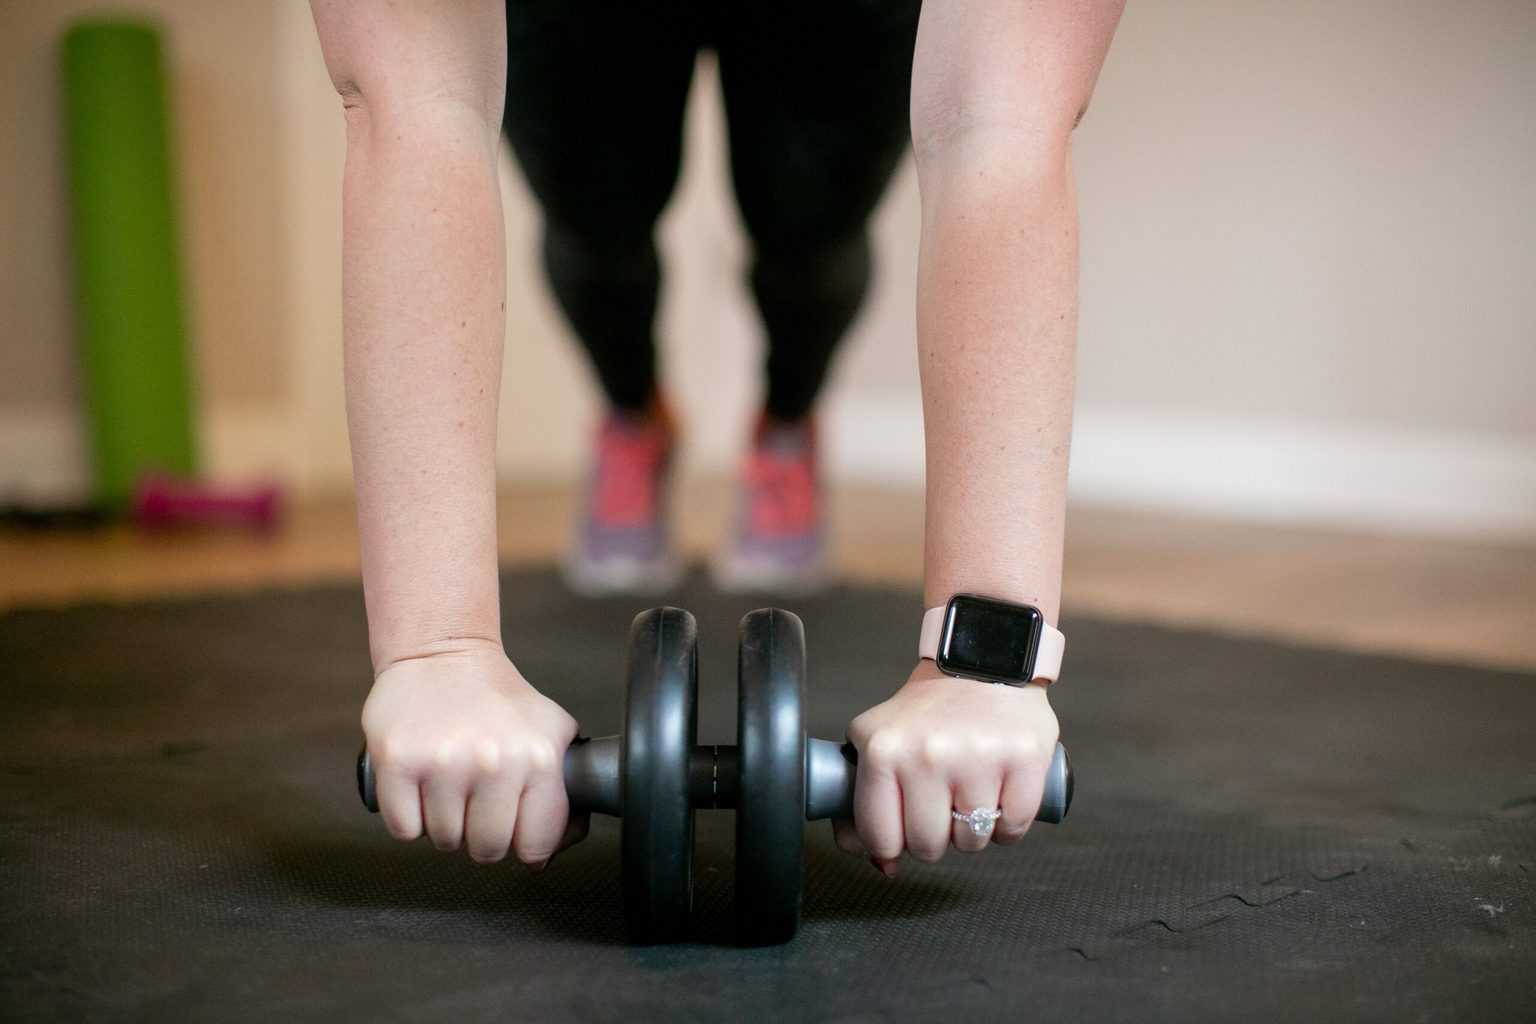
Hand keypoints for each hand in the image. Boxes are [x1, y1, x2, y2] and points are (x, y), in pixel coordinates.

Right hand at [360, 640, 585, 867]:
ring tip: (450, 784)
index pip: (535, 845)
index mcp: (538, 758)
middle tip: (477, 802)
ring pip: (444, 840)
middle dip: (481, 836)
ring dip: (444, 823)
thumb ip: (564, 789)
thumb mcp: (552, 730)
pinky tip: (422, 787)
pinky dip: (410, 818)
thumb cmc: (498, 699)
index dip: (523, 844)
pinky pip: (404, 829)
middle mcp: (493, 762)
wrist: (442, 654)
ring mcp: (443, 763)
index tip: (514, 826)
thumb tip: (552, 849)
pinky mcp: (398, 761)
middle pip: (486, 849)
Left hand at [833, 660, 1058, 876]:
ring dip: (974, 831)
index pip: (881, 838)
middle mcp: (927, 755)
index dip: (891, 846)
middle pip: (928, 847)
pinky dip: (1009, 825)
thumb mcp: (877, 740)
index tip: (902, 829)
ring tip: (971, 793)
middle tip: (940, 807)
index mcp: (883, 751)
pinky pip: (1013, 829)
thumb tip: (876, 861)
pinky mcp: (1024, 758)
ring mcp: (978, 757)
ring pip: (973, 842)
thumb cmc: (929, 710)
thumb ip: (863, 798)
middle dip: (935, 839)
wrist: (982, 662)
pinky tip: (1000, 796)